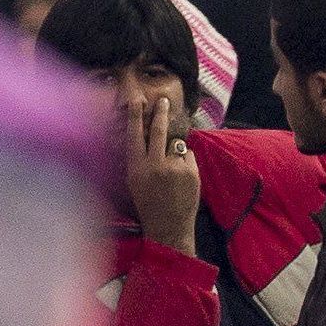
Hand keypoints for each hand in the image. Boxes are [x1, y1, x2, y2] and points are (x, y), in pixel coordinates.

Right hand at [124, 92, 199, 251]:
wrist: (169, 226)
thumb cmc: (149, 204)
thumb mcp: (135, 181)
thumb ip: (140, 159)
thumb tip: (146, 136)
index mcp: (136, 167)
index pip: (134, 135)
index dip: (135, 115)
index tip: (137, 99)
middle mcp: (155, 164)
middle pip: (158, 131)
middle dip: (161, 113)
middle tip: (164, 101)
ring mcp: (175, 167)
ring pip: (176, 144)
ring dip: (175, 150)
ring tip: (172, 169)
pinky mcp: (191, 172)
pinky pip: (189, 155)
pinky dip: (186, 161)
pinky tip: (182, 177)